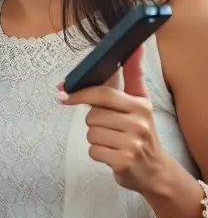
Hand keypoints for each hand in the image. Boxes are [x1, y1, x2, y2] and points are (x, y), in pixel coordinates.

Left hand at [60, 46, 169, 193]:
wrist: (155, 171)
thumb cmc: (140, 132)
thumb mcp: (140, 102)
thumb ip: (132, 75)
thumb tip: (134, 46)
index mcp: (140, 105)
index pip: (104, 93)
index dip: (80, 93)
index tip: (62, 93)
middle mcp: (139, 123)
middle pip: (93, 115)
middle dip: (94, 121)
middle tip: (110, 127)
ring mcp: (133, 143)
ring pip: (91, 133)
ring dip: (96, 138)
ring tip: (114, 141)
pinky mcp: (124, 161)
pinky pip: (93, 151)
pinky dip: (98, 153)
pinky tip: (113, 154)